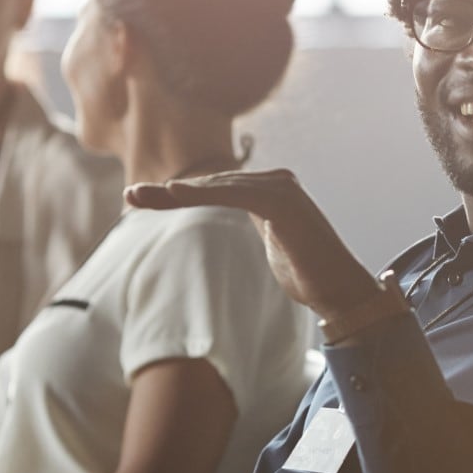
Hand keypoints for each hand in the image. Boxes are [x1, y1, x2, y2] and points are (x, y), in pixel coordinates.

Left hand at [124, 169, 377, 321]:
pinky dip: (204, 193)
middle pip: (212, 184)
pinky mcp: (283, 202)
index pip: (216, 189)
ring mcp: (282, 188)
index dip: (178, 193)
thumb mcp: (271, 246)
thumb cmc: (308, 272)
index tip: (142, 199)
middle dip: (169, 191)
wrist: (340, 290)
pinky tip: (175, 193)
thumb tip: (238, 226)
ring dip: (177, 192)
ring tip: (143, 197)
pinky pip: (235, 194)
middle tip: (132, 195)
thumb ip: (256, 226)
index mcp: (270, 190)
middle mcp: (276, 182)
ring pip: (218, 187)